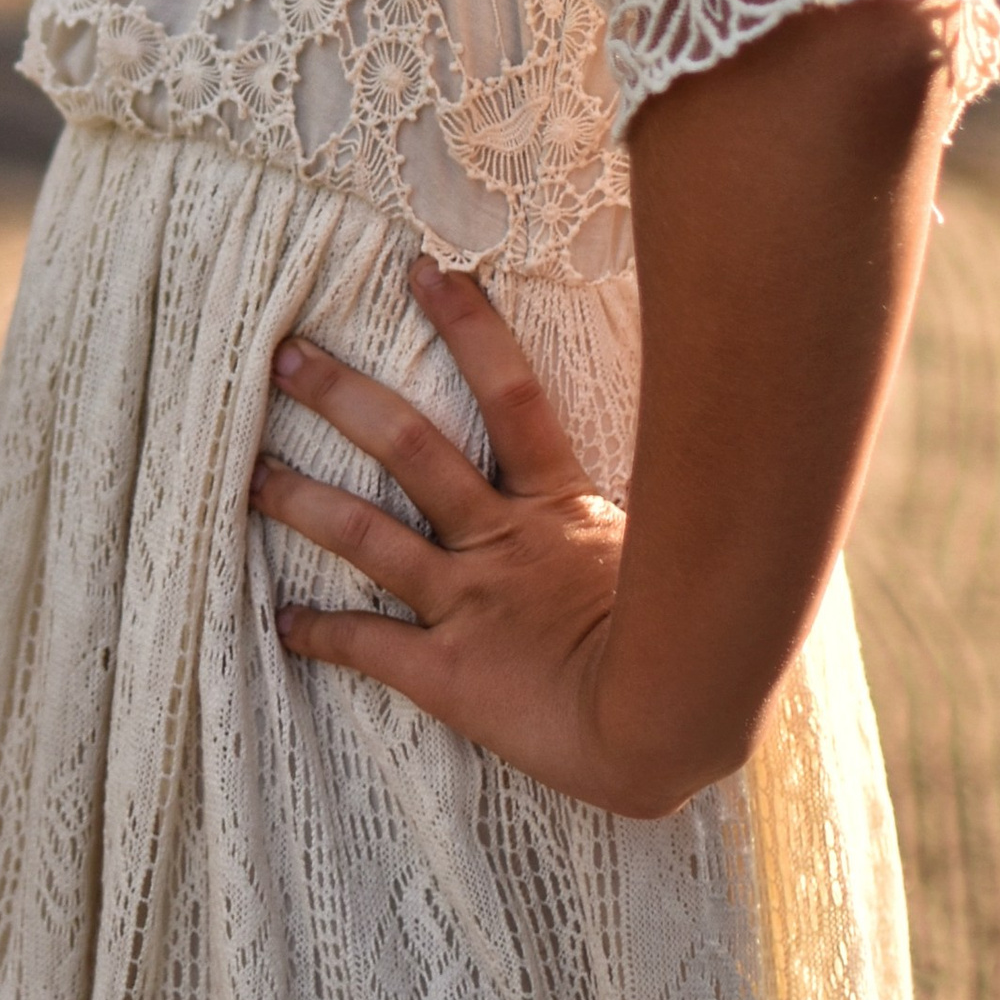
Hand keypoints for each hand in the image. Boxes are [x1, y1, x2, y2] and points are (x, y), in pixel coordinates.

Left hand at [254, 257, 654, 814]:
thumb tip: (750, 442)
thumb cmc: (701, 648)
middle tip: (286, 355)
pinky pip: (372, 647)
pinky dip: (321, 632)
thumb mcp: (690, 554)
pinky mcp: (449, 674)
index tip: (425, 271)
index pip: (511, 393)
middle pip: (412, 448)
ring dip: (304, 499)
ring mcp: (471, 605)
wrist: (675, 728)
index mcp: (560, 509)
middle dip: (346, 398)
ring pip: (369, 535)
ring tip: (249, 472)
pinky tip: (278, 621)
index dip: (469, 328)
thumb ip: (684, 502)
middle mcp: (502, 544)